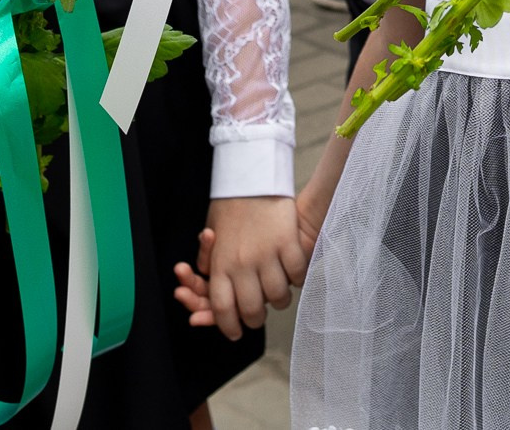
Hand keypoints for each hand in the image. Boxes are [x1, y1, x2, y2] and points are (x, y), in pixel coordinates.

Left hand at [170, 194, 321, 338]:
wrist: (252, 177)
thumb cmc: (231, 208)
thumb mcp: (213, 239)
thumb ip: (213, 267)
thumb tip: (212, 293)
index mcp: (220, 264)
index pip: (222, 308)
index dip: (228, 326)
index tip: (234, 332)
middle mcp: (242, 263)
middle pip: (251, 309)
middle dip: (256, 320)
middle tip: (258, 316)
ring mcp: (266, 254)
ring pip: (277, 296)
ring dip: (280, 300)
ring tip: (279, 294)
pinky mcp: (287, 243)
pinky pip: (297, 274)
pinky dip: (297, 279)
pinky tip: (294, 275)